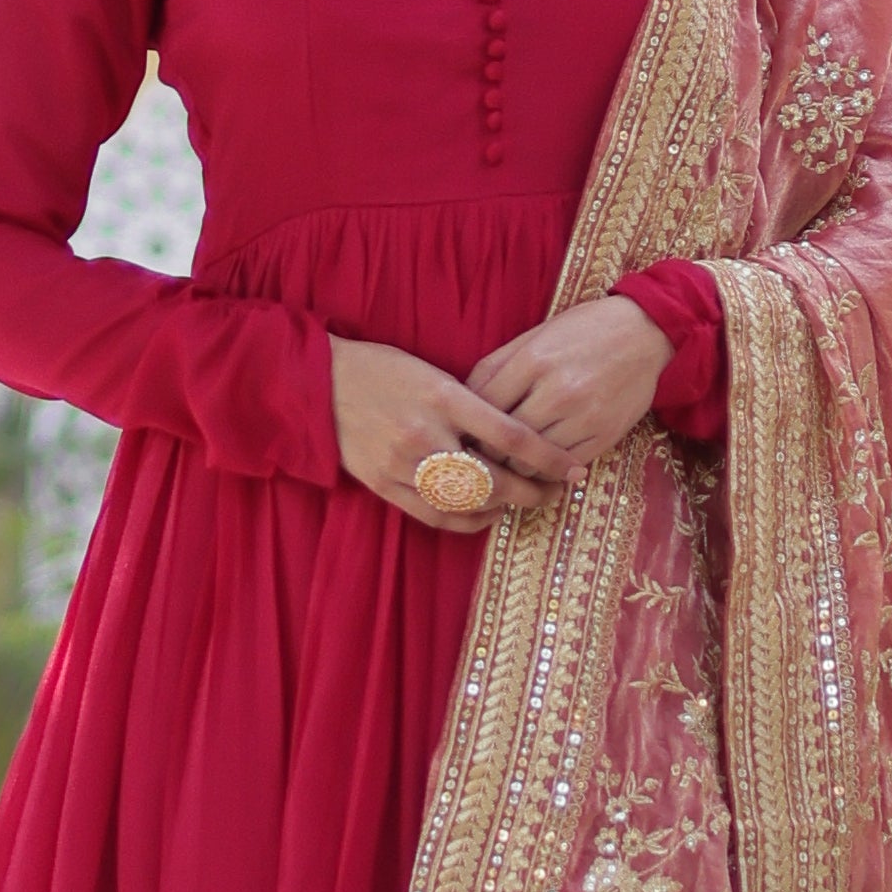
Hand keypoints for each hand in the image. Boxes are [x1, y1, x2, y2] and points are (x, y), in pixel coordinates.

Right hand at [329, 338, 569, 530]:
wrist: (319, 385)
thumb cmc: (383, 370)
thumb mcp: (434, 374)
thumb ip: (472, 403)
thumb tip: (518, 437)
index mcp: (443, 396)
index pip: (511, 434)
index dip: (549, 457)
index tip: (573, 469)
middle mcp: (424, 433)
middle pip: (494, 478)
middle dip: (532, 492)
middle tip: (553, 493)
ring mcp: (402, 464)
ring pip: (467, 503)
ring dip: (502, 507)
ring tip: (522, 501)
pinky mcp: (384, 485)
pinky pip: (435, 516)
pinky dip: (467, 521)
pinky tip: (486, 515)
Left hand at [465, 295, 671, 472]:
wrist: (644, 333)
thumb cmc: (583, 330)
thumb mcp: (535, 335)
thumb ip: (497, 365)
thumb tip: (463, 398)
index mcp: (534, 361)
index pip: (483, 407)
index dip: (467, 424)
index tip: (461, 432)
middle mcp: (558, 392)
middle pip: (504, 441)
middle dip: (486, 451)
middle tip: (479, 454)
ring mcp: (583, 418)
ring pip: (531, 462)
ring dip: (515, 465)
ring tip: (509, 460)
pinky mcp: (604, 437)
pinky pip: (562, 469)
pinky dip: (545, 470)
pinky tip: (539, 462)